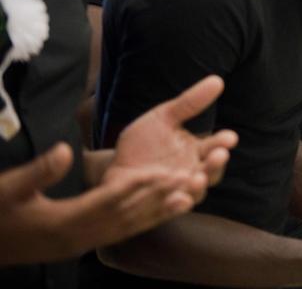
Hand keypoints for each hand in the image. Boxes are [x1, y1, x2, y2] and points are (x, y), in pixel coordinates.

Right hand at [0, 142, 193, 264]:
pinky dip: (143, 223)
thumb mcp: (8, 190)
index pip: (107, 203)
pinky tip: (161, 213)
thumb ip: (39, 172)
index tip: (162, 171)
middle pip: (126, 216)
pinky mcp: (81, 245)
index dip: (136, 187)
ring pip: (128, 228)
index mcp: (61, 223)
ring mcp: (80, 244)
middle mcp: (77, 238)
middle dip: (158, 199)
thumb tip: (66, 151)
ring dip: (158, 213)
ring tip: (189, 196)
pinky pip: (120, 234)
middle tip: (189, 180)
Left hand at [108, 75, 237, 204]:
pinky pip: (173, 209)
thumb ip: (190, 103)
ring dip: (198, 186)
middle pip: (212, 172)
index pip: (216, 146)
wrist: (112, 168)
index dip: (223, 142)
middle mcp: (192, 172)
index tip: (230, 137)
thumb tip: (217, 80)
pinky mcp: (161, 207)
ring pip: (196, 192)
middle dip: (216, 164)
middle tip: (219, 155)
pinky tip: (177, 198)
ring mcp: (178, 191)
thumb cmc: (143, 144)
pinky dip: (177, 205)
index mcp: (196, 151)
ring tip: (196, 177)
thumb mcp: (164, 118)